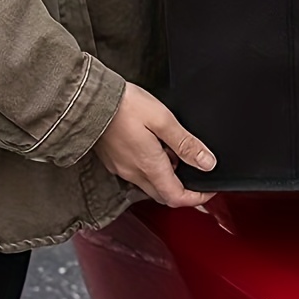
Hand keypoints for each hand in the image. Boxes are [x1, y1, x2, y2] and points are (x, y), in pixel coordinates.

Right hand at [93, 81, 215, 207]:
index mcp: (149, 166)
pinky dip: (151, 168)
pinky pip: (136, 174)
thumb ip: (186, 143)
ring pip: (150, 185)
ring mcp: (121, 169)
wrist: (89, 100)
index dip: (197, 198)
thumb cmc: (125, 106)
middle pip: (164, 195)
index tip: (208, 191)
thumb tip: (207, 163)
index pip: (177, 197)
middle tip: (196, 171)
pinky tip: (154, 147)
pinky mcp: (113, 161)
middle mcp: (134, 173)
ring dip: (166, 176)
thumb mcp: (163, 120)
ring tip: (174, 150)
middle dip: (183, 189)